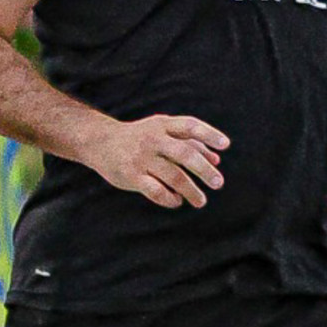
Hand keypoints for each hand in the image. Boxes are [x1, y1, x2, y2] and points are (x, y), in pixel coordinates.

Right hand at [83, 113, 229, 209]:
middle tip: (218, 183)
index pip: (190, 126)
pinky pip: (156, 191)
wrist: (100, 142)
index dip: (209, 135)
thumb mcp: (162, 132)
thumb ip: (189, 143)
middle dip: (204, 170)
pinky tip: (177, 201)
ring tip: (201, 201)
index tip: (226, 146)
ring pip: (173, 177)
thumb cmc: (139, 137)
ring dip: (191, 191)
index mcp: (162, 125)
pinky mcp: (131, 175)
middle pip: (184, 154)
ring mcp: (141, 158)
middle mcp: (153, 139)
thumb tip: (216, 159)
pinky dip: (170, 199)